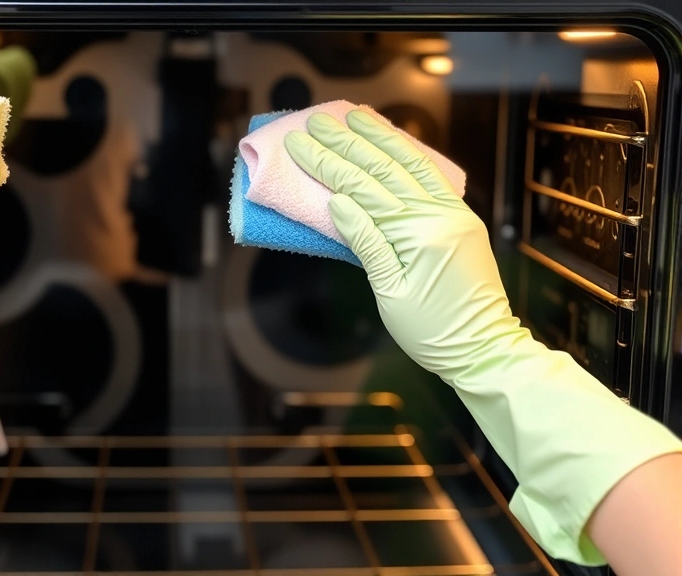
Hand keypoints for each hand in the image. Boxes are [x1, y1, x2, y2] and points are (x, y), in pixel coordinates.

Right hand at [284, 110, 515, 383]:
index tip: (300, 143)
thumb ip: (367, 243)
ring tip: (354, 116)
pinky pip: (431, 177)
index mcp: (417, 234)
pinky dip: (409, 155)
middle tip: (316, 121)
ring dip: (379, 138)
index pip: (362, 190)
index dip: (328, 164)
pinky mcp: (460, 219)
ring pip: (410, 165)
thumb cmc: (433, 332)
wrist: (484, 348)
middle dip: (346, 143)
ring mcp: (453, 213)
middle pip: (383, 169)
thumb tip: (339, 202)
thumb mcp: (391, 294)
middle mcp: (438, 215)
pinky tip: (392, 141)